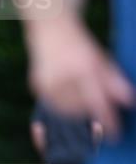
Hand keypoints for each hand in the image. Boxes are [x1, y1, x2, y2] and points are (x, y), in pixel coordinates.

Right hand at [27, 14, 134, 139]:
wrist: (50, 28)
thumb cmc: (80, 44)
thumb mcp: (101, 59)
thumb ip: (114, 81)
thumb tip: (129, 102)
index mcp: (83, 68)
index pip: (98, 102)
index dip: (108, 121)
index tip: (115, 135)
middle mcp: (62, 77)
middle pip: (82, 109)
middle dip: (92, 113)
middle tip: (99, 110)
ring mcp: (47, 83)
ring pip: (67, 111)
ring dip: (78, 111)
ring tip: (83, 99)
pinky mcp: (36, 86)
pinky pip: (54, 106)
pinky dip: (64, 105)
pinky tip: (69, 94)